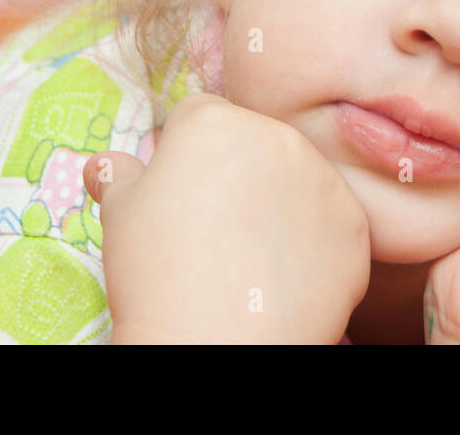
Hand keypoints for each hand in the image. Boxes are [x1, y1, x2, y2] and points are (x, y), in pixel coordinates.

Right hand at [83, 92, 371, 343]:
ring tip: (250, 258)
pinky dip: (314, 246)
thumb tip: (104, 165)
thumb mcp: (119, 216)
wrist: (215, 344)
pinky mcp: (355, 225)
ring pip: (299, 181)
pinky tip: (284, 277)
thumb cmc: (157, 276)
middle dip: (239, 176)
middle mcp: (276, 136)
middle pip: (256, 144)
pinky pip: (333, 224)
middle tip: (216, 230)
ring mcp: (324, 179)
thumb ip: (118, 176)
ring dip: (281, 206)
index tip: (182, 194)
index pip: (201, 116)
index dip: (187, 155)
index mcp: (214, 122)